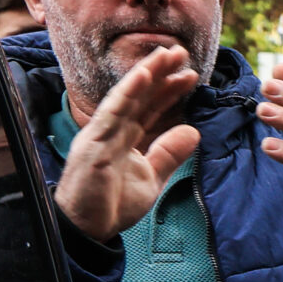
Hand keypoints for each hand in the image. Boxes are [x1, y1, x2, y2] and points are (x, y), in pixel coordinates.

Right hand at [52, 47, 198, 240]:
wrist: (89, 230)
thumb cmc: (113, 204)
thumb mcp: (152, 178)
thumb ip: (169, 154)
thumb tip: (193, 130)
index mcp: (123, 137)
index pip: (148, 108)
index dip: (168, 90)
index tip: (190, 74)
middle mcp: (110, 130)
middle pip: (138, 96)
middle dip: (159, 73)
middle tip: (181, 52)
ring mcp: (100, 135)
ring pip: (126, 98)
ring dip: (146, 73)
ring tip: (166, 54)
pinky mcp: (93, 145)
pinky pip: (112, 113)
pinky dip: (127, 92)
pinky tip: (144, 75)